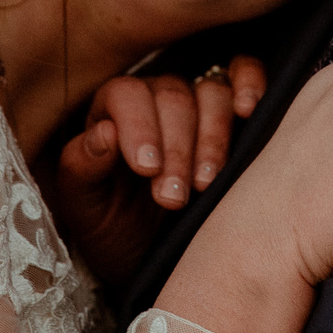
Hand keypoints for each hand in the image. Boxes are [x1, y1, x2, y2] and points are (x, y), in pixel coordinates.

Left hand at [35, 58, 265, 286]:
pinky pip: (244, 73)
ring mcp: (196, 102)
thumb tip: (104, 131)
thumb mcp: (84, 211)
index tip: (148, 169)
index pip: (126, 94)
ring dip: (214, 135)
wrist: (153, 260)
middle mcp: (154, 99)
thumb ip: (82, 168)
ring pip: (211, 91)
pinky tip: (248, 109)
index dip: (139, 126)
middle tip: (174, 199)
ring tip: (208, 183)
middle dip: (177, 148)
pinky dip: (250, 82)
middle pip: (172, 94)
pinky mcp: (233, 113)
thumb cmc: (114, 231)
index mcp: (110, 112)